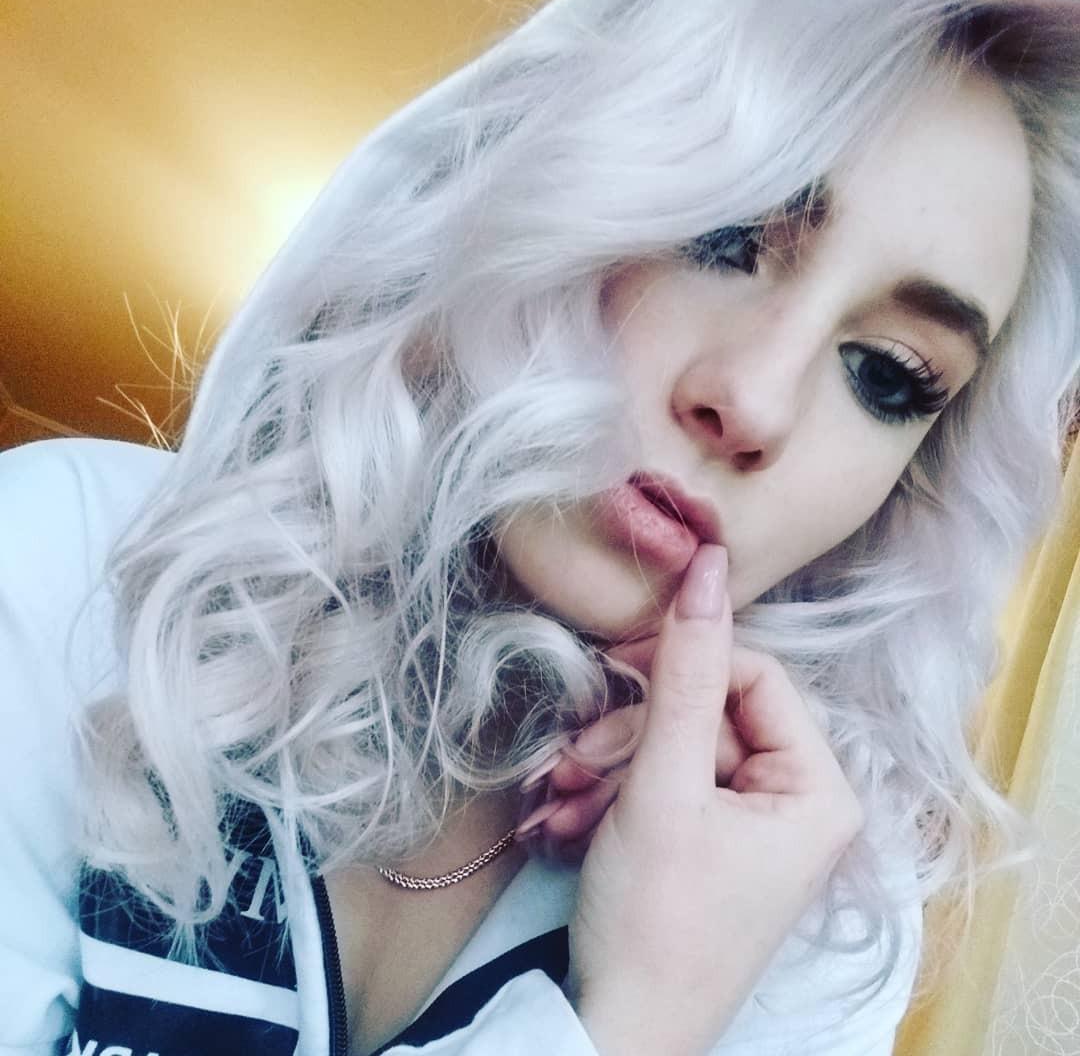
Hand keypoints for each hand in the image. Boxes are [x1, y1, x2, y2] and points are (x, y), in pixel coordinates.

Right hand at [561, 545, 862, 1054]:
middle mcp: (797, 802)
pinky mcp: (710, 842)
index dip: (682, 661)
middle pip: (707, 712)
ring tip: (565, 796)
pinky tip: (572, 818)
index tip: (613, 667)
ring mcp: (751, 825)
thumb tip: (707, 566)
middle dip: (632, 731)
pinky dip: (614, 793)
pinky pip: (663, 784)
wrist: (611, 1029)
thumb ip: (682, 673)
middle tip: (577, 757)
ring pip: (674, 746)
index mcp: (818, 789)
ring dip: (610, 762)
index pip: (753, 674)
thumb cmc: (654, 918)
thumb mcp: (662, 784)